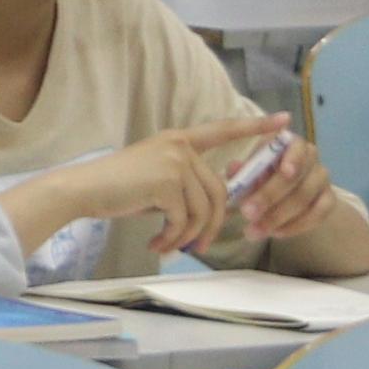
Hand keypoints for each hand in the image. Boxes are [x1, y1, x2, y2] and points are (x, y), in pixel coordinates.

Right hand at [99, 117, 274, 260]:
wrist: (83, 190)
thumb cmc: (115, 188)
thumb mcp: (156, 178)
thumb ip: (185, 183)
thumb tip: (211, 210)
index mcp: (179, 140)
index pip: (223, 130)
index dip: (255, 126)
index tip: (285, 120)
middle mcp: (180, 146)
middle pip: (217, 193)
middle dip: (210, 227)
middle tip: (196, 248)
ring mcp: (175, 162)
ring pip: (202, 210)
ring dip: (188, 237)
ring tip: (169, 247)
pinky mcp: (167, 183)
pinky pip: (184, 220)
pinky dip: (173, 238)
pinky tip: (157, 244)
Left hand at [218, 124, 335, 259]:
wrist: (284, 191)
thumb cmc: (260, 173)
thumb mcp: (248, 169)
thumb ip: (241, 170)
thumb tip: (234, 168)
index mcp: (289, 142)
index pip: (296, 146)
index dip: (293, 159)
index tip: (285, 172)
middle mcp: (311, 157)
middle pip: (296, 177)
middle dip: (269, 197)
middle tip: (246, 213)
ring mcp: (322, 178)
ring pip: (305, 198)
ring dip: (278, 217)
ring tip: (253, 230)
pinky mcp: (330, 199)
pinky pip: (318, 215)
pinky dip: (296, 226)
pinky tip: (276, 234)